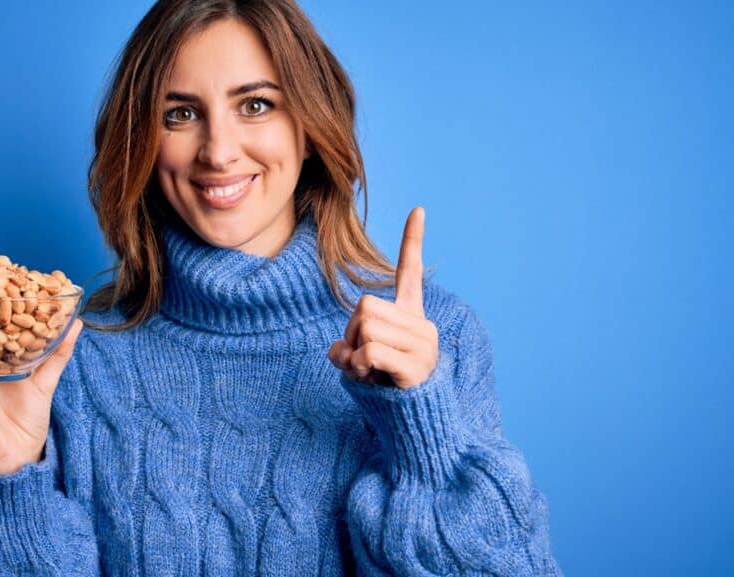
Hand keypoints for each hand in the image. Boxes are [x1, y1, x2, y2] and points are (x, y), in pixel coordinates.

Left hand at [328, 207, 438, 389]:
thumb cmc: (384, 387)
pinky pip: (370, 352)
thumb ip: (348, 348)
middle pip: (366, 306)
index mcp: (410, 317)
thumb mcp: (359, 362)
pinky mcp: (416, 366)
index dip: (413, 241)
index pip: (411, 273)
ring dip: (355, 353)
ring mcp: (422, 344)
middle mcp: (421, 325)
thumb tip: (339, 351)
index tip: (418, 209)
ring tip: (370, 372)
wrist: (413, 423)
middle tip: (362, 359)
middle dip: (352, 333)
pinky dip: (360, 367)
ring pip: (366, 328)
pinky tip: (374, 380)